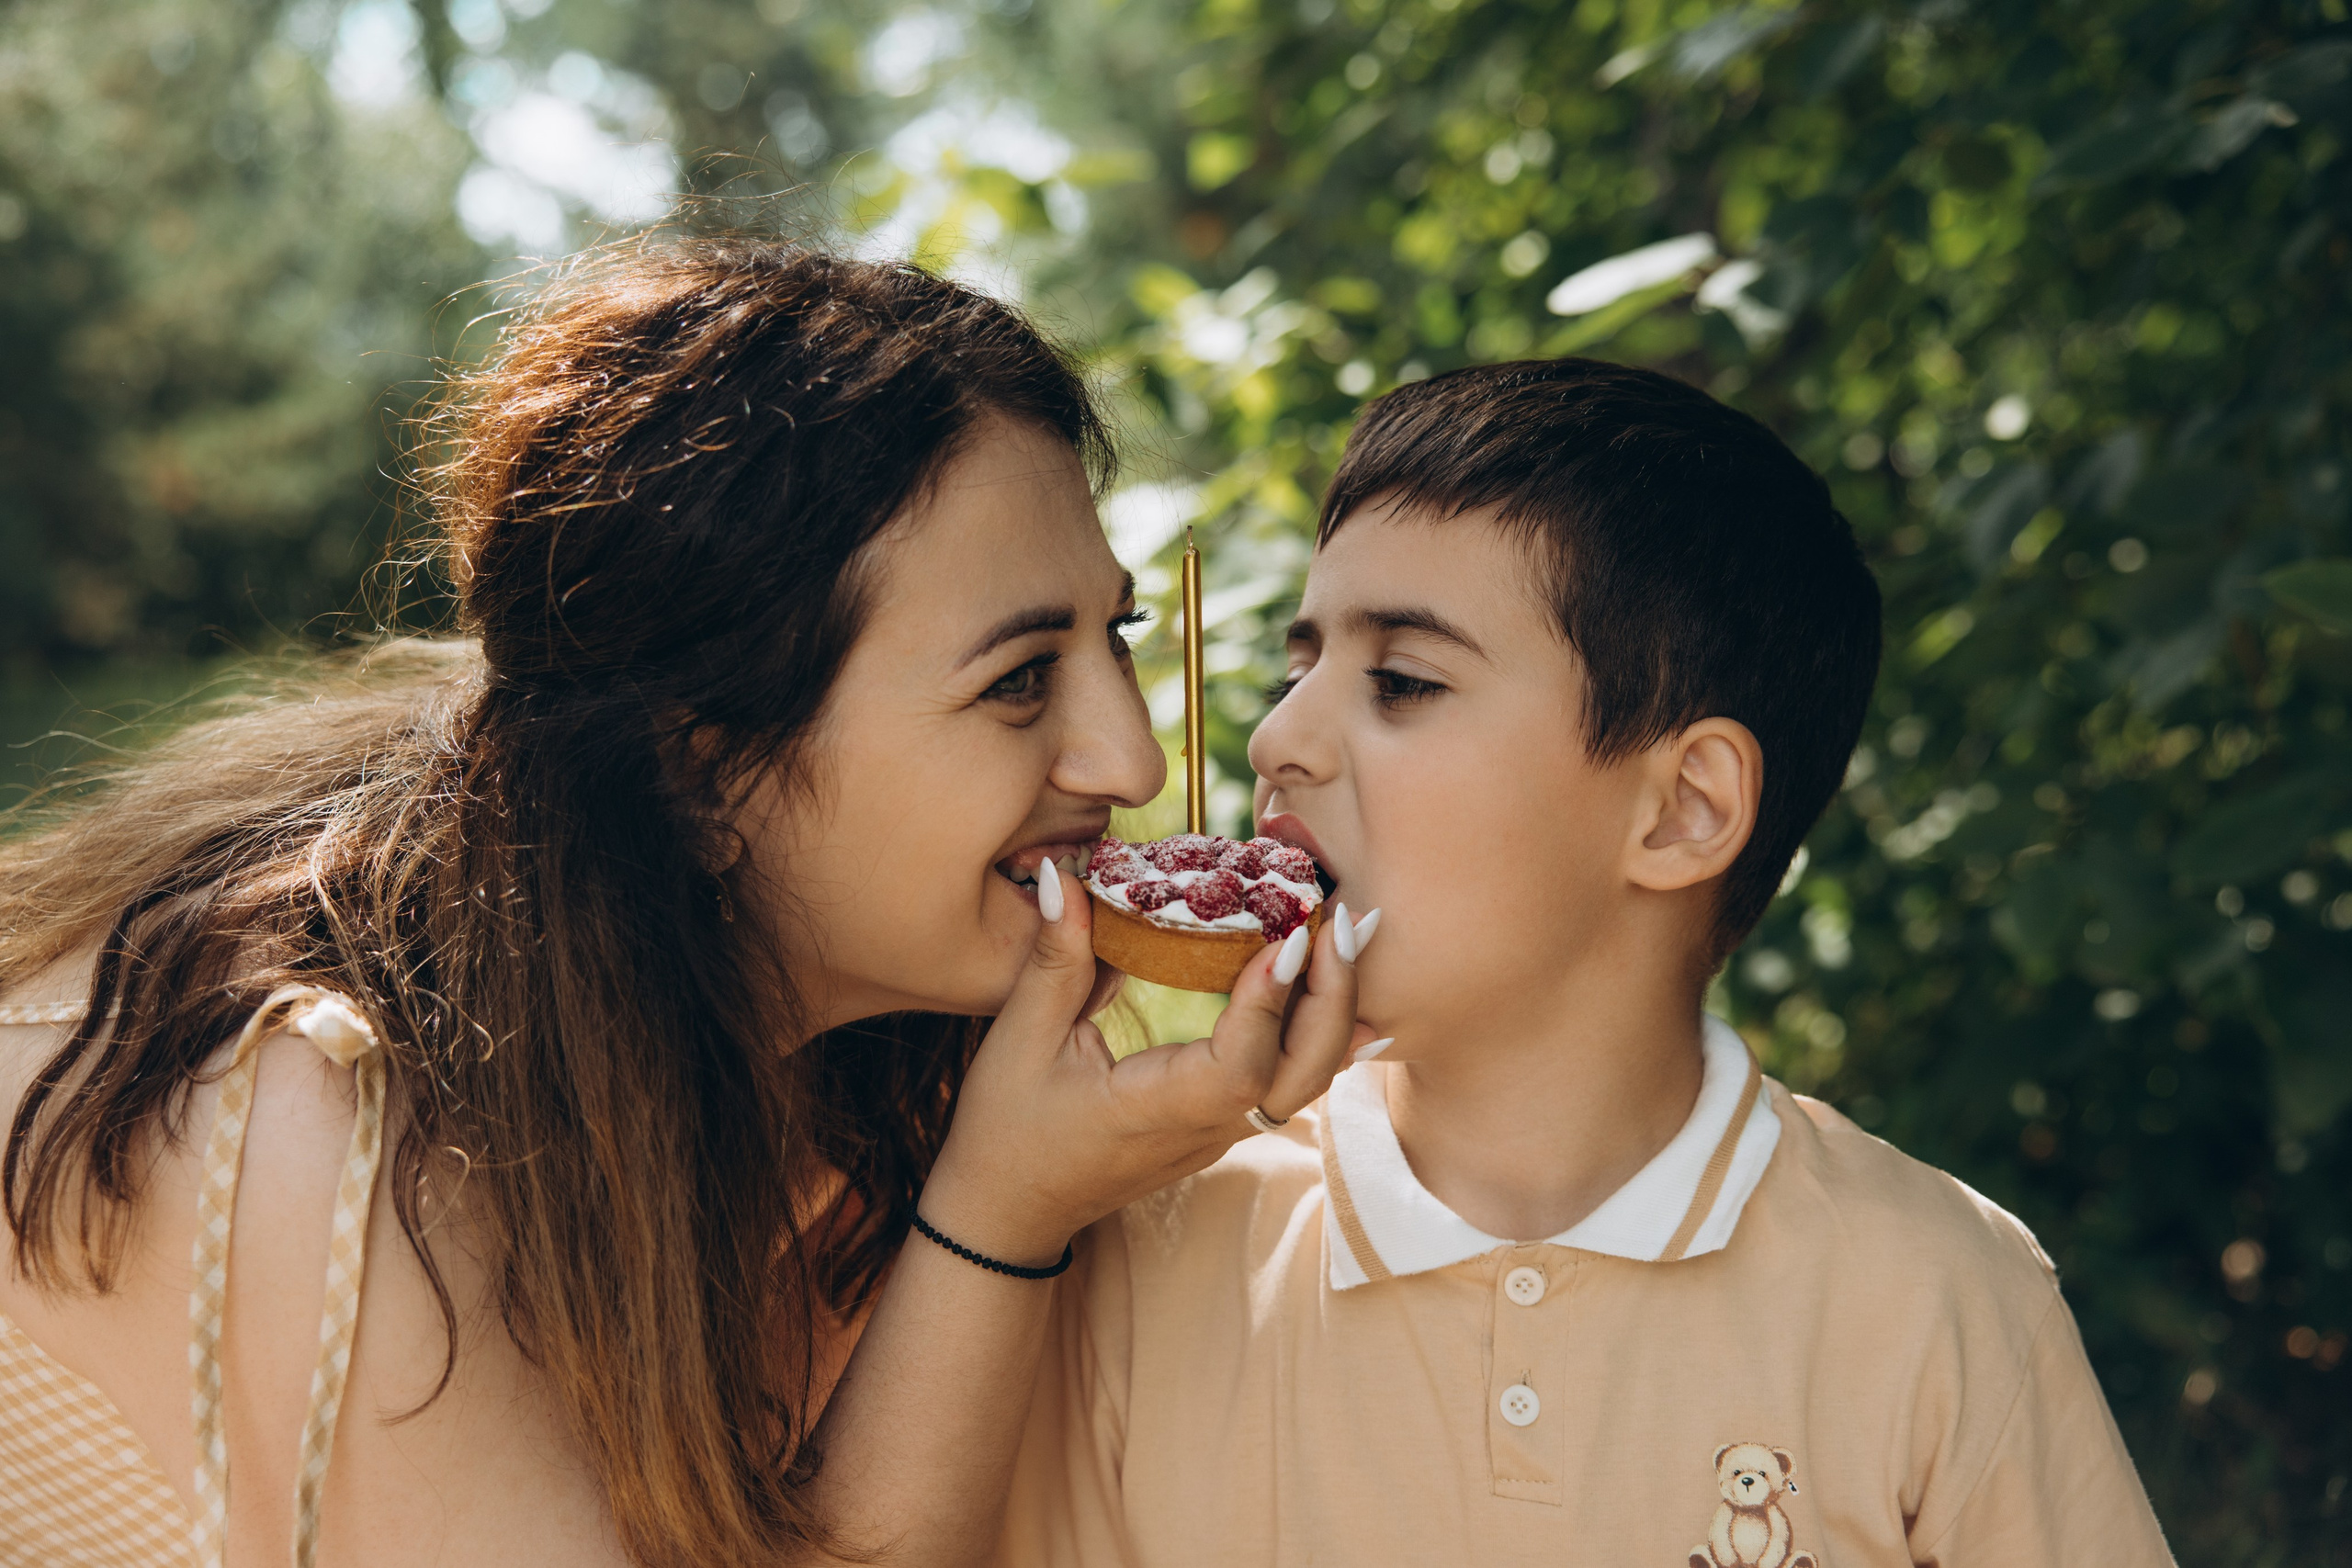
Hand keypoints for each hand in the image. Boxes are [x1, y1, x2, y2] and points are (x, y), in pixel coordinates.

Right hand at [919, 858, 1369, 1266]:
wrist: (1011, 1210)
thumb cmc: (1007, 1129)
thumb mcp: (1020, 1039)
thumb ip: (1055, 959)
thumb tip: (1065, 875)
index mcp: (1153, 1111)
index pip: (1237, 1072)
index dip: (1269, 1007)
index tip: (1286, 940)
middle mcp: (1203, 1129)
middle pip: (1302, 1077)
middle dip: (1334, 998)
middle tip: (1343, 919)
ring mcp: (1220, 1133)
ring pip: (1307, 1080)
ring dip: (1335, 1008)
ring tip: (1346, 934)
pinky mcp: (1222, 1124)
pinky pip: (1291, 1081)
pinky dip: (1322, 1032)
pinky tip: (1336, 985)